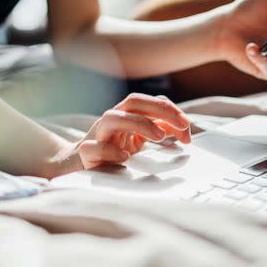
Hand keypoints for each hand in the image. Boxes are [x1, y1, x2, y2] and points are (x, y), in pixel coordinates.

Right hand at [74, 93, 190, 169]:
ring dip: (139, 124)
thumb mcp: (139, 138)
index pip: (148, 102)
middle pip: (133, 102)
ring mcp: (97, 134)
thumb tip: (185, 131)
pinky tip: (125, 157)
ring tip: (160, 137)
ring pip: (112, 118)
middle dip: (160, 110)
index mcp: (125, 114)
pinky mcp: (86, 153)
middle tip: (183, 125)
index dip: (170, 110)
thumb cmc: (113, 149)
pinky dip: (109, 150)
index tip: (187, 125)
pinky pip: (93, 147)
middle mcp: (111, 119)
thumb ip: (160, 130)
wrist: (79, 165)